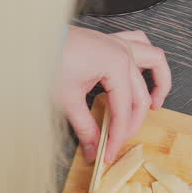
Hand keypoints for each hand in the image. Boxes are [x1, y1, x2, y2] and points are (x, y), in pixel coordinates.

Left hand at [58, 27, 170, 162]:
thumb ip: (85, 127)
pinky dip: (145, 58)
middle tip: (120, 140)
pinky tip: (140, 73)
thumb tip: (93, 148)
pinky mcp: (110, 41)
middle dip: (132, 121)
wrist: (32, 41)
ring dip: (159, 81)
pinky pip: (139, 42)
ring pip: (154, 59)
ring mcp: (118, 43)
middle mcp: (123, 52)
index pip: (123, 110)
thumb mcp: (67, 100)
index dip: (118, 135)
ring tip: (155, 103)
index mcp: (116, 65)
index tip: (110, 152)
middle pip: (139, 94)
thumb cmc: (48, 61)